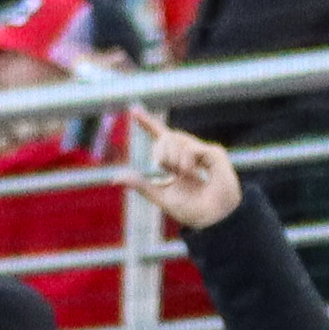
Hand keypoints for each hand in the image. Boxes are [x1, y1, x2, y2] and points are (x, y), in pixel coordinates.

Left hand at [132, 117, 242, 232]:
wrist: (213, 219)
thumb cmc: (191, 210)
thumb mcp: (160, 196)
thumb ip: (140, 185)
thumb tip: (114, 179)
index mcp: (175, 161)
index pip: (160, 137)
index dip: (147, 123)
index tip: (133, 110)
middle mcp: (189, 153)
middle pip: (165, 136)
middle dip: (160, 152)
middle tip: (170, 171)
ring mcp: (202, 152)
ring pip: (175, 138)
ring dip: (172, 158)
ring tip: (185, 174)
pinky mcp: (214, 153)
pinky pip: (190, 148)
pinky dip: (186, 162)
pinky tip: (193, 173)